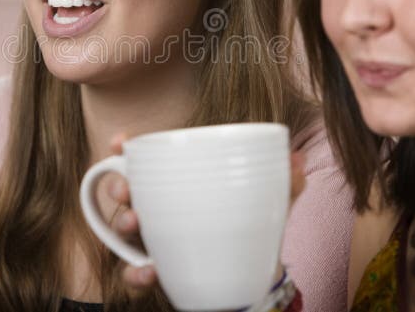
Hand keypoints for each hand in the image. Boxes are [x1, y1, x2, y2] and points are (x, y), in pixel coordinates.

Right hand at [107, 133, 307, 291]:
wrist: (252, 269)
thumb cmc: (248, 222)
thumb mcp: (267, 200)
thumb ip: (284, 182)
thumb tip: (297, 160)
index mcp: (175, 181)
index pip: (143, 159)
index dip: (124, 149)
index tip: (120, 142)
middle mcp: (156, 206)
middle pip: (124, 190)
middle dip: (117, 186)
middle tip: (126, 191)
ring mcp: (153, 238)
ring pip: (123, 229)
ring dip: (123, 224)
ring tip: (135, 222)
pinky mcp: (156, 267)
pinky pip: (133, 271)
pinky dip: (136, 272)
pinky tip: (151, 270)